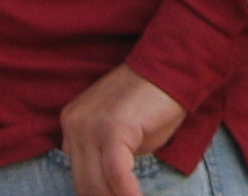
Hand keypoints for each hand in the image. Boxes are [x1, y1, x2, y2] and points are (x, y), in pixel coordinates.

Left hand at [59, 64, 184, 195]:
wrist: (174, 64)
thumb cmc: (156, 98)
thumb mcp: (122, 130)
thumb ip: (107, 155)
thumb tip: (110, 187)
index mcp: (72, 122)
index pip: (78, 172)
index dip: (97, 191)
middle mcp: (74, 124)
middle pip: (84, 181)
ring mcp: (90, 126)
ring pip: (96, 183)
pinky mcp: (112, 130)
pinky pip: (116, 174)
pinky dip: (127, 193)